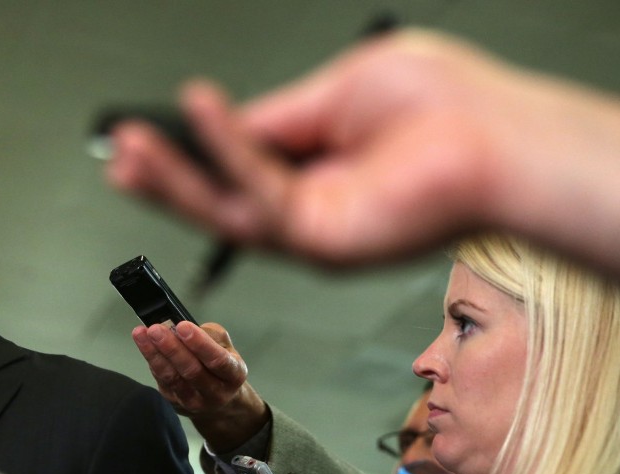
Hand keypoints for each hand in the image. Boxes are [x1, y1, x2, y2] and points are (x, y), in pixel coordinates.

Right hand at [105, 30, 502, 267]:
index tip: (153, 130)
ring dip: (174, 181)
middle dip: (168, 176)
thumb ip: (280, 113)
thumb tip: (231, 118)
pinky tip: (199, 114)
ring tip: (129, 152)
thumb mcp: (341, 88)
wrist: (497, 139)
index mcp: (322, 162)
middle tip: (122, 156)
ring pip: (227, 209)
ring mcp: (317, 227)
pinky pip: (260, 196)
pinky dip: (226, 153)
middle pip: (223, 193)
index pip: (244, 159)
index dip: (196, 146)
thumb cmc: (445, 106)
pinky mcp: (323, 240)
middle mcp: (314, 201)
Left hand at [132, 321, 267, 450]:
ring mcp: (195, 401)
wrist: (220, 402)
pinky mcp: (176, 403)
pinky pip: (162, 381)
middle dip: (172, 348)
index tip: (183, 326)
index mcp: (234, 375)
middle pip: (192, 371)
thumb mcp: (226, 347)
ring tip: (142, 334)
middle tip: (156, 330)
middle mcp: (216, 393)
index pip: (217, 360)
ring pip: (172, 377)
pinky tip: (145, 345)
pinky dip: (152, 361)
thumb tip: (183, 327)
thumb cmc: (221, 367)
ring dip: (155, 354)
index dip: (200, 343)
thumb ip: (209, 334)